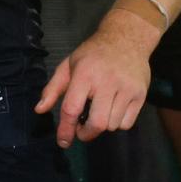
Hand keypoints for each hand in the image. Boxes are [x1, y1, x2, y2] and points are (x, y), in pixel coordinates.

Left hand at [35, 9, 159, 146]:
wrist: (126, 39)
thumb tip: (39, 110)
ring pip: (113, 125)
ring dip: (102, 126)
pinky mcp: (141, 95)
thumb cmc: (92, 54)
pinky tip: (112, 110)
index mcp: (84, 75)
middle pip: (98, 123)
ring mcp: (127, 89)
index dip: (66, 129)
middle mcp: (106, 83)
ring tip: (97, 113)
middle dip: (86, 133)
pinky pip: (127, 123)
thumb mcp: (67, 66)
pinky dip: (117, 124)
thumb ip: (52, 89)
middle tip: (81, 130)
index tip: (63, 142)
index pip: (72, 108)